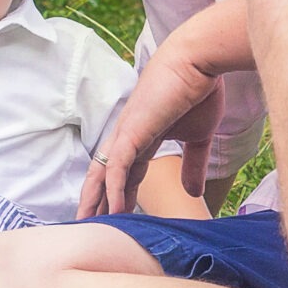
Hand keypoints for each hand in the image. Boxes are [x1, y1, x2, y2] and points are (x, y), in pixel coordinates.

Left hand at [79, 49, 225, 218]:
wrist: (199, 60)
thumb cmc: (199, 91)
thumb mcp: (198, 138)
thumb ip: (192, 165)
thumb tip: (192, 191)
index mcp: (141, 137)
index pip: (124, 174)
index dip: (118, 197)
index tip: (115, 219)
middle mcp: (128, 136)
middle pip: (104, 176)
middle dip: (96, 202)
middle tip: (88, 227)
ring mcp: (127, 133)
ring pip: (103, 173)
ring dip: (95, 199)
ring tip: (88, 224)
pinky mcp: (132, 130)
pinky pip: (118, 166)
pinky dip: (115, 189)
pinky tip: (114, 210)